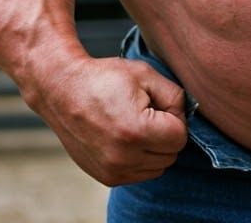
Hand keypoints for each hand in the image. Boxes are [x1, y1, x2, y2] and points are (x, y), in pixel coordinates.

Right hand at [29, 55, 187, 185]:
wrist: (63, 89)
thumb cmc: (105, 77)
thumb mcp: (146, 74)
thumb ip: (175, 96)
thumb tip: (187, 117)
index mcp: (136, 131)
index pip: (180, 137)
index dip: (175, 117)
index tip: (159, 103)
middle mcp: (123, 157)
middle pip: (171, 154)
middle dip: (166, 133)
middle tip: (148, 112)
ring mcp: (112, 170)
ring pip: (158, 168)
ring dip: (155, 148)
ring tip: (136, 123)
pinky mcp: (105, 177)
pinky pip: (140, 174)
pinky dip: (141, 157)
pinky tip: (127, 137)